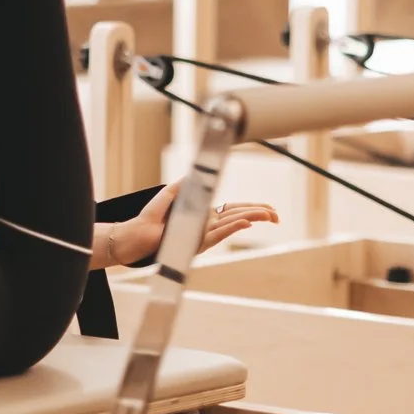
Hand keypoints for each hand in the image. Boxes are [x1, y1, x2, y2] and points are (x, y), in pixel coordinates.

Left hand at [105, 182, 279, 266]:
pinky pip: (218, 233)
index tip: (269, 210)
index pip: (233, 210)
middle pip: (239, 217)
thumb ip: (185, 185)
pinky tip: (246, 223)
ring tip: (269, 217)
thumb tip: (197, 173)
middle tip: (277, 217)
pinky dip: (233, 228)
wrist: (136, 234)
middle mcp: (206, 226)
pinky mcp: (196, 240)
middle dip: (259, 215)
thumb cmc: (150, 217)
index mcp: (204, 215)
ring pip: (233, 224)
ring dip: (252, 219)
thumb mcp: (170, 194)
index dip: (251, 209)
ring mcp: (203, 233)